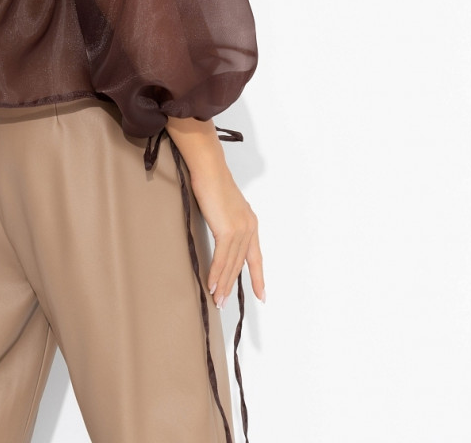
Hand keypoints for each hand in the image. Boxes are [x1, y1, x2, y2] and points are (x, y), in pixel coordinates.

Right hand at [189, 162, 264, 308]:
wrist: (209, 168)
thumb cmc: (211, 182)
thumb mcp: (223, 207)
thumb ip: (225, 223)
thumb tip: (220, 238)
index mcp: (250, 223)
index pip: (255, 257)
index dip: (258, 277)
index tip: (261, 295)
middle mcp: (249, 227)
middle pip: (241, 264)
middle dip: (232, 285)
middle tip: (224, 303)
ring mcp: (240, 229)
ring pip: (231, 264)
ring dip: (223, 284)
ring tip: (217, 300)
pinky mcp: (227, 230)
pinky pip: (222, 258)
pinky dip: (216, 273)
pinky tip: (212, 285)